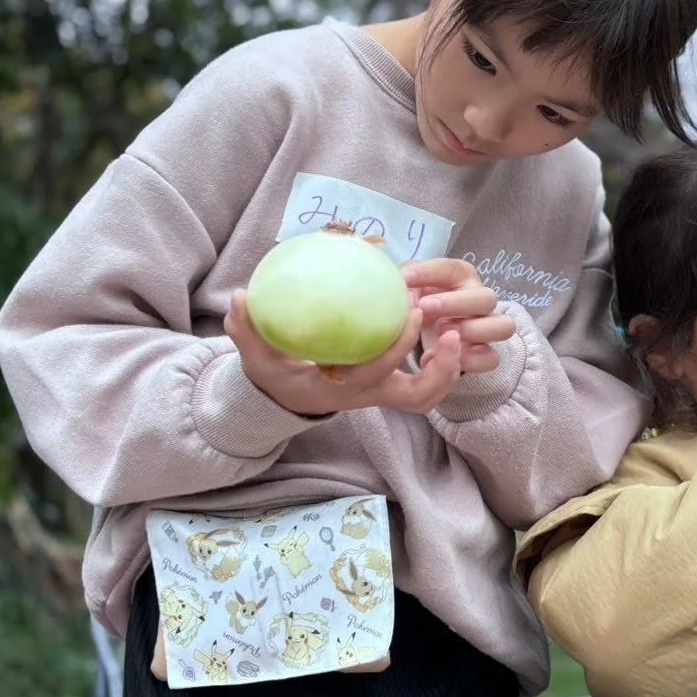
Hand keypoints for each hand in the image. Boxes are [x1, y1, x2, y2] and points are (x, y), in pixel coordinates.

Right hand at [225, 290, 462, 416]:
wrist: (285, 396)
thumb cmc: (275, 374)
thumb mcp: (256, 358)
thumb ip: (247, 330)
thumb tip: (240, 299)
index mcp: (341, 389)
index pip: (377, 374)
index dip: (397, 347)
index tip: (411, 311)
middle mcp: (369, 395)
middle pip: (418, 397)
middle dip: (442, 370)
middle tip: (450, 332)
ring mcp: (383, 392)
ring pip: (428, 395)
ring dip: (449, 368)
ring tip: (455, 330)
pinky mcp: (391, 383)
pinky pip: (425, 379)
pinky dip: (441, 361)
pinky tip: (443, 325)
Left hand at [402, 258, 516, 374]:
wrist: (428, 334)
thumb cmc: (421, 304)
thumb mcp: (409, 288)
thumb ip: (405, 284)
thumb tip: (399, 287)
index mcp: (462, 278)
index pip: (453, 269)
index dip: (430, 272)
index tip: (406, 280)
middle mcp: (481, 301)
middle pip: (487, 298)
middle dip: (455, 303)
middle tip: (425, 308)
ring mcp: (489, 328)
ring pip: (503, 326)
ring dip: (472, 330)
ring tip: (440, 332)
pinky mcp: (486, 354)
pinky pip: (492, 358)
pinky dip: (470, 359)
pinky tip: (444, 357)